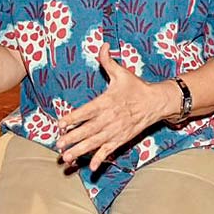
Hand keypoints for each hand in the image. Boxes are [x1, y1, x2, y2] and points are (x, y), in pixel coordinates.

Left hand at [56, 44, 173, 170]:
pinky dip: (100, 159)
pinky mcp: (121, 138)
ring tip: (67, 157)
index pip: (86, 111)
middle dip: (72, 138)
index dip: (72, 118)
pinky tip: (91, 167)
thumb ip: (108, 61)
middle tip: (58, 145)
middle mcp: (109, 118)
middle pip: (88, 130)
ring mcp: (115, 130)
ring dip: (80, 151)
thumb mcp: (121, 72)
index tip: (60, 123)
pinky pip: (109, 150)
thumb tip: (102, 45)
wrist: (156, 102)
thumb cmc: (136, 87)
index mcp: (106, 102)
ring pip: (95, 142)